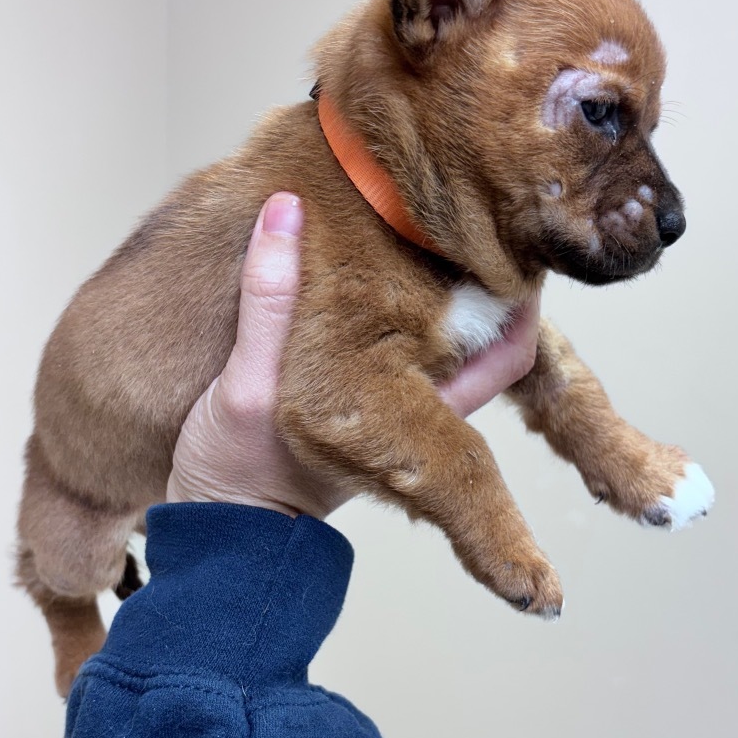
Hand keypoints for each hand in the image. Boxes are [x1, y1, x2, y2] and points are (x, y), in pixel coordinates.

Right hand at [167, 192, 540, 517]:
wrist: (218, 527)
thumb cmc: (239, 474)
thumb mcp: (248, 386)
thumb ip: (270, 303)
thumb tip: (284, 211)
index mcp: (419, 411)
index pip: (507, 351)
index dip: (519, 294)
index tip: (507, 235)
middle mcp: (419, 404)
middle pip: (479, 330)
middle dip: (474, 272)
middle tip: (458, 210)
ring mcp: (392, 398)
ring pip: (435, 327)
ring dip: (431, 277)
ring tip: (414, 216)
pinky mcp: (357, 387)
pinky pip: (392, 331)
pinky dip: (390, 292)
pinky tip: (367, 253)